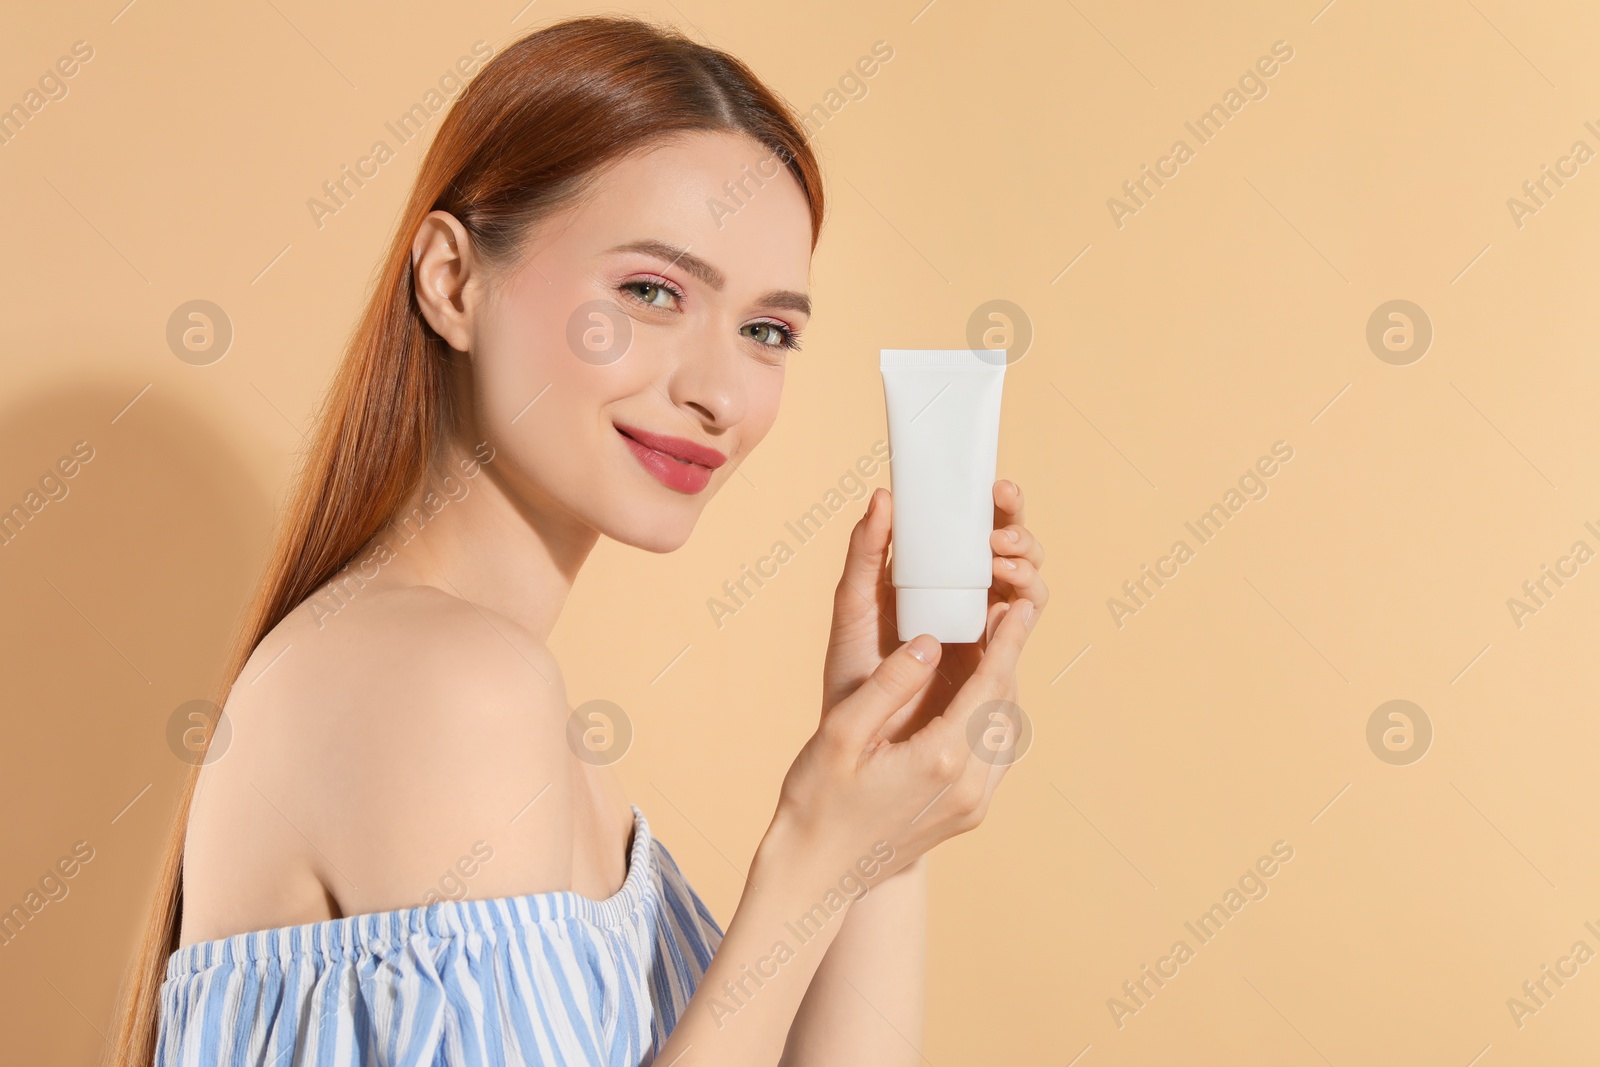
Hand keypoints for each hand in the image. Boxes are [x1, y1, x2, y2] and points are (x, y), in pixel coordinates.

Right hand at [771, 590, 1037, 881]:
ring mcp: (973, 807)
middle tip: (1010, 615)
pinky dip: (995, 721)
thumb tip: (930, 641)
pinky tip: (978, 701)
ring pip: (1008, 735)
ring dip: (1006, 690)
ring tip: (997, 651)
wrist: (815, 873)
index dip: (1009, 641)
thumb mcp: (841, 733)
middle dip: (1011, 658)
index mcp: (941, 759)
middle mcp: (969, 786)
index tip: (1023, 606)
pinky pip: (997, 759)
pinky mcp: (967, 817)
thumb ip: (890, 685)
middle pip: (1006, 707)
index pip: (990, 686)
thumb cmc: (817, 801)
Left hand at [820, 480, 1048, 744]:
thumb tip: (883, 496)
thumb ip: (866, 553)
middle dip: (1017, 526)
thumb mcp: (854, 605)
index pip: (975, 528)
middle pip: (1010, 550)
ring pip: (1025, 584)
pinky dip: (1025, 606)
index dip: (994, 505)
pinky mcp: (994, 664)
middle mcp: (966, 598)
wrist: (858, 740)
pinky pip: (1021, 628)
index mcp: (935, 576)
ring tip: (1001, 559)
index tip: (993, 487)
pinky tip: (1011, 599)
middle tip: (1002, 521)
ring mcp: (984, 630)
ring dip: (1025, 563)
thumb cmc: (851, 672)